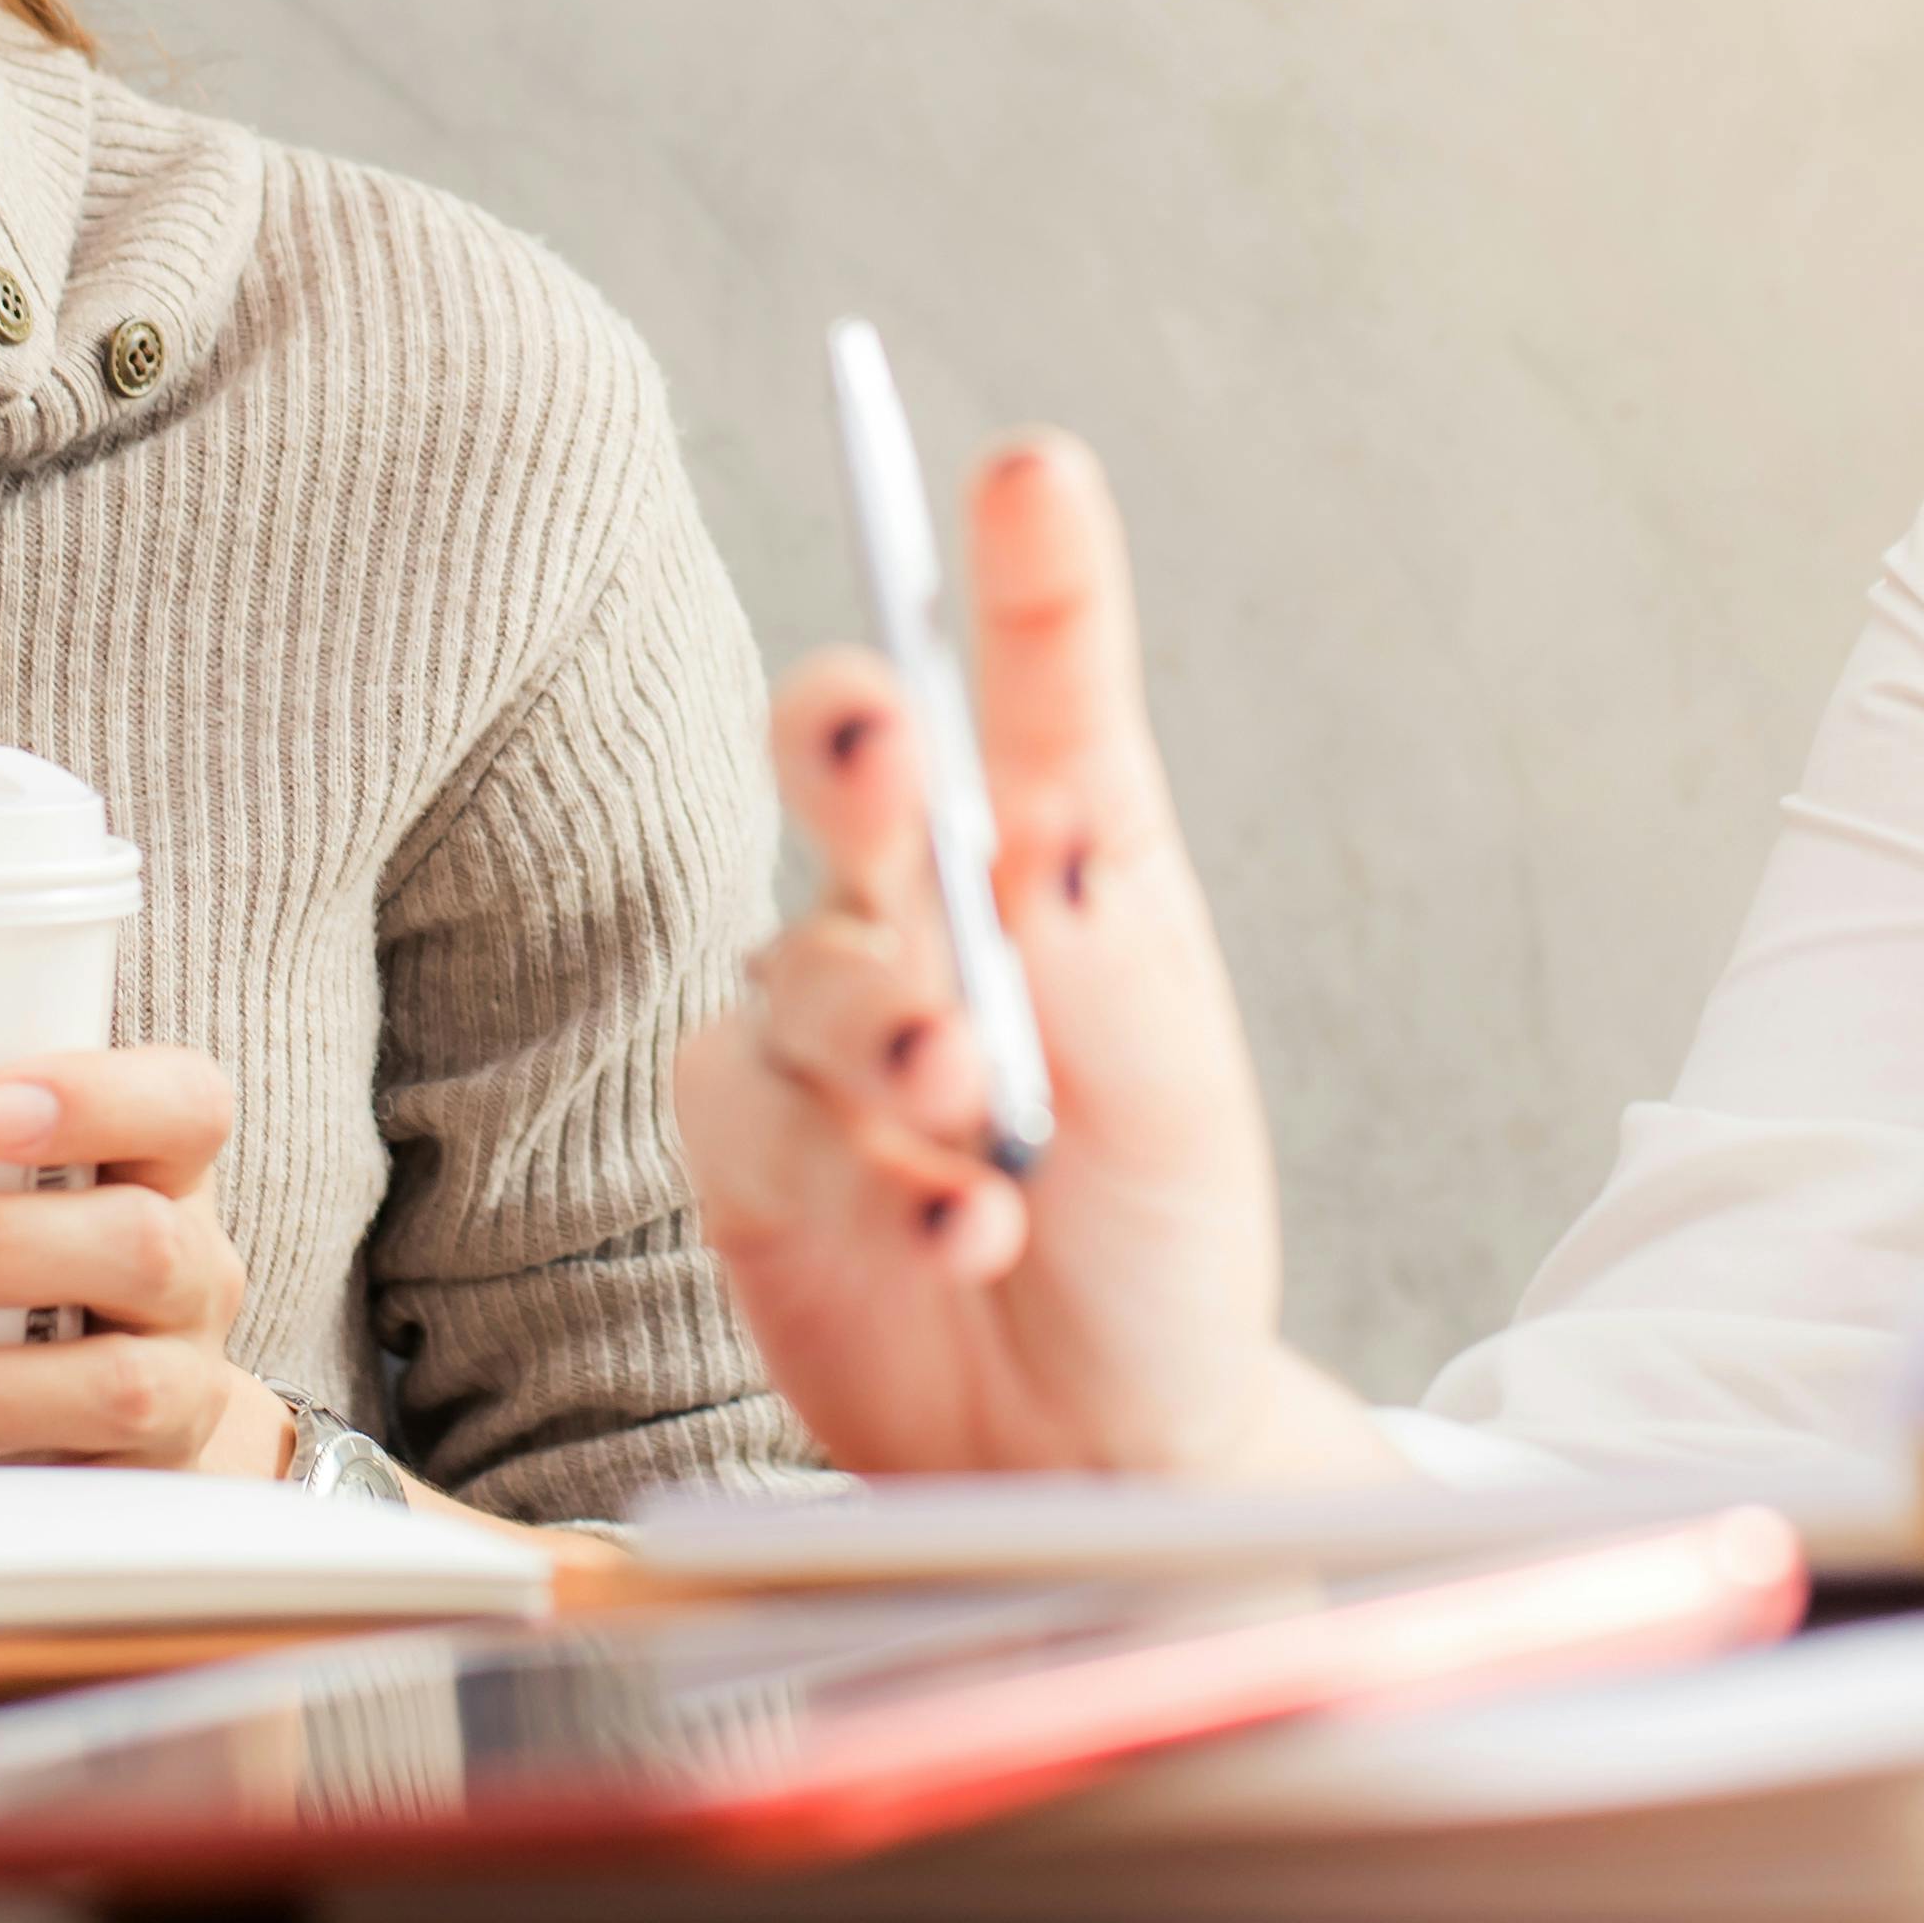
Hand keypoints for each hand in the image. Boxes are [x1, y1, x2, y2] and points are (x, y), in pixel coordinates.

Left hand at [0, 1047, 281, 1473]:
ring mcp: (179, 1387)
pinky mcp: (136, 1494)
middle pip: (144, 1241)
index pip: (184, 1103)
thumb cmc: (2, 1278)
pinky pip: (69, 1492)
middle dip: (0, 1243)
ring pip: (120, 1383)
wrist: (113, 1426)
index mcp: (152, 1168)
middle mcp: (190, 1271)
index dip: (104, 1092)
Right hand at [674, 432, 1398, 1479]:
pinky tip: (953, 1227)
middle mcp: (924, 906)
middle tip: (887, 751)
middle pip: (851, 762)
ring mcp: (822, 1018)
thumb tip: (1044, 828)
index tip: (1031, 474)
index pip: (1043, 693)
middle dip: (855, 744)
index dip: (1032, 578)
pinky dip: (868, 1178)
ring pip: (807, 967)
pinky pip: (766, 1119)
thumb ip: (1104, 968)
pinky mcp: (745, 1139)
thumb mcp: (1177, 1102)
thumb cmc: (1154, 1243)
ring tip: (972, 1119)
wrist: (1093, 1448)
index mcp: (1063, 858)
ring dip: (889, 1037)